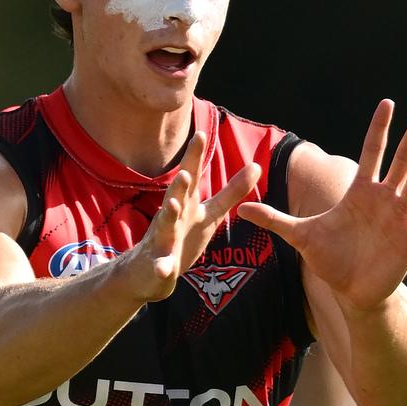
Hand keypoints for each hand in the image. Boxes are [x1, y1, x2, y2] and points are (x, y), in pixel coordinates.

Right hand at [122, 132, 260, 302]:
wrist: (150, 272)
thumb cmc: (183, 236)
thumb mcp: (210, 213)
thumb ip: (232, 191)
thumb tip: (257, 166)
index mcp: (186, 203)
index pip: (190, 176)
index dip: (195, 157)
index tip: (200, 134)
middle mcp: (172, 217)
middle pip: (175, 197)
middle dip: (179, 184)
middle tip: (185, 171)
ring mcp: (163, 240)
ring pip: (165, 226)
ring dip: (168, 216)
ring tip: (171, 206)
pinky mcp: (160, 264)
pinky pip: (161, 266)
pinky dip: (162, 266)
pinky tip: (164, 269)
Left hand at [237, 100, 406, 311]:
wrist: (350, 291)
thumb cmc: (330, 258)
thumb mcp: (299, 236)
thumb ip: (274, 219)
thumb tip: (241, 208)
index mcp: (359, 193)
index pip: (370, 153)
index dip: (378, 129)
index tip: (387, 104)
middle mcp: (383, 200)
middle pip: (400, 160)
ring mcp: (398, 219)